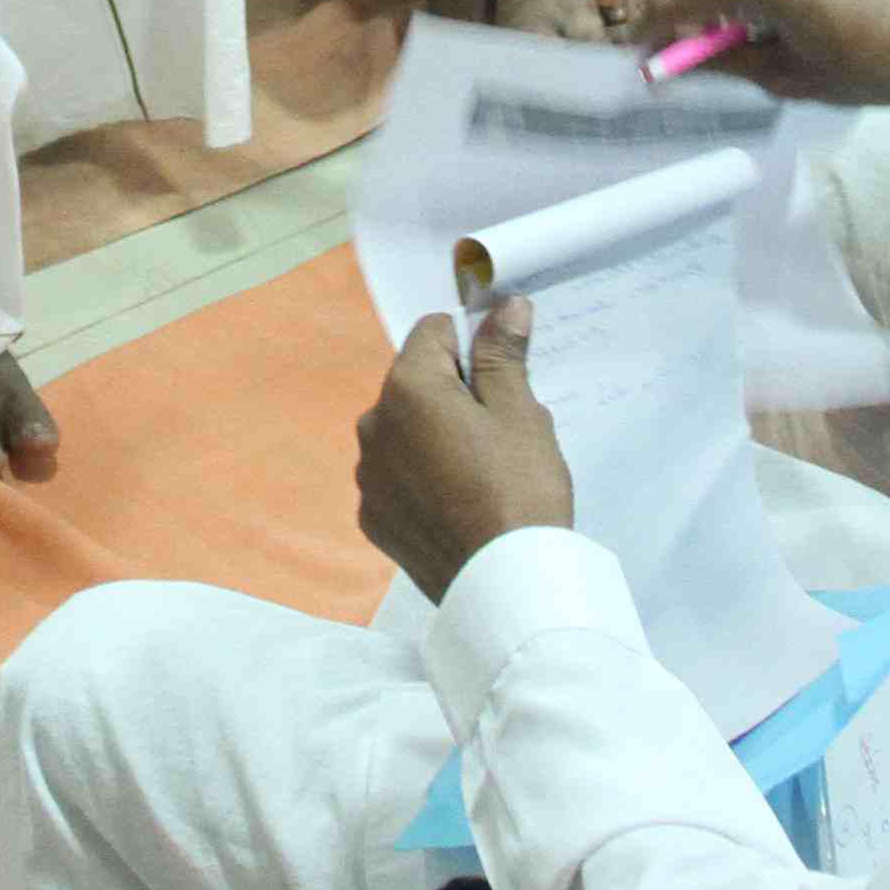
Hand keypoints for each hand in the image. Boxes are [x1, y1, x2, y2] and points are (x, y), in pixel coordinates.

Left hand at [357, 302, 574, 600]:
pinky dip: (420, 479)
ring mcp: (367, 475)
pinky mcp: (371, 518)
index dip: (472, 346)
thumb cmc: (519, 488)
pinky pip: (395, 477)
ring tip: (480, 475)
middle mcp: (372, 424)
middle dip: (452, 394)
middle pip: (415, 383)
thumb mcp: (521, 414)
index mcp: (407, 388)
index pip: (433, 332)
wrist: (504, 584)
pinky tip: (457, 505)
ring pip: (403, 431)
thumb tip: (504, 305)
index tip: (503, 379)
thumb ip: (503, 355)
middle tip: (500, 434)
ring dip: (433, 437)